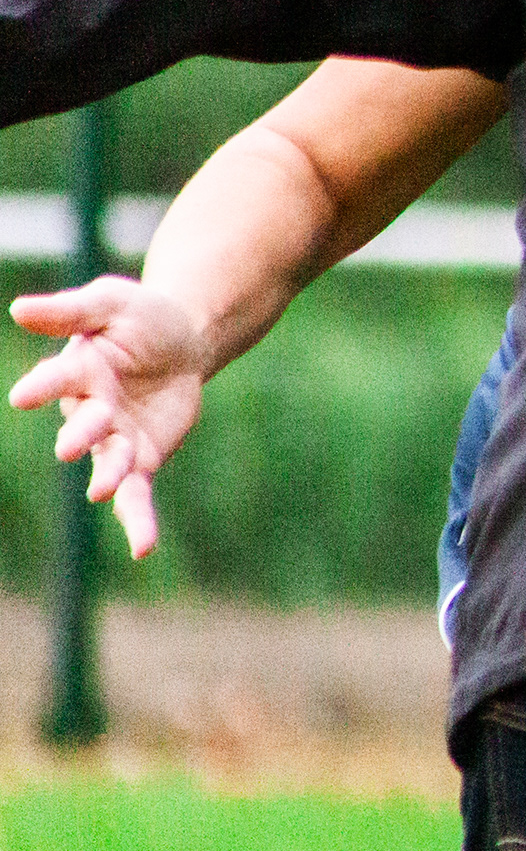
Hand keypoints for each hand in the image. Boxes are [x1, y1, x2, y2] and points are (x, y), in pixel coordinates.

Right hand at [10, 275, 212, 559]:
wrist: (183, 340)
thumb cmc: (140, 318)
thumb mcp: (111, 302)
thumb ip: (71, 310)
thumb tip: (19, 308)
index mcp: (78, 370)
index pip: (57, 379)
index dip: (43, 386)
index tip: (23, 396)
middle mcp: (89, 410)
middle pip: (83, 425)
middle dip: (79, 434)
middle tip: (70, 446)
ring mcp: (114, 438)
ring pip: (108, 462)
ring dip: (107, 475)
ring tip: (103, 489)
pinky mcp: (141, 458)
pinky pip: (137, 493)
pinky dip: (138, 521)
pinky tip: (142, 548)